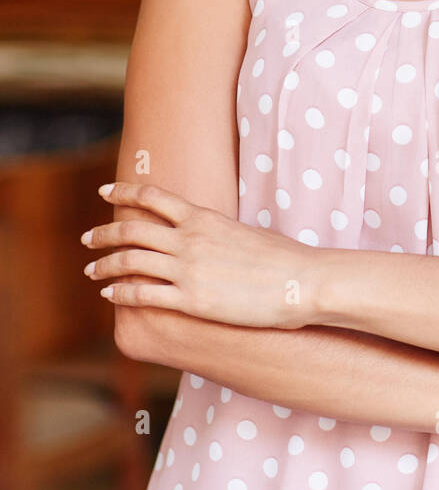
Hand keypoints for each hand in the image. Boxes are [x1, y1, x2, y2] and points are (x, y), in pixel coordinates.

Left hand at [81, 181, 325, 328]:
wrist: (299, 281)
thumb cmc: (281, 258)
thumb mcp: (245, 231)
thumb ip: (218, 231)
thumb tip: (210, 232)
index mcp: (203, 217)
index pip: (153, 197)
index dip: (124, 191)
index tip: (105, 191)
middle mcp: (189, 239)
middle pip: (131, 229)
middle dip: (103, 233)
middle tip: (88, 239)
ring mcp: (187, 269)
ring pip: (129, 261)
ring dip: (104, 265)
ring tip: (92, 271)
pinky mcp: (191, 299)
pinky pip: (142, 294)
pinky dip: (120, 293)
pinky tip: (110, 295)